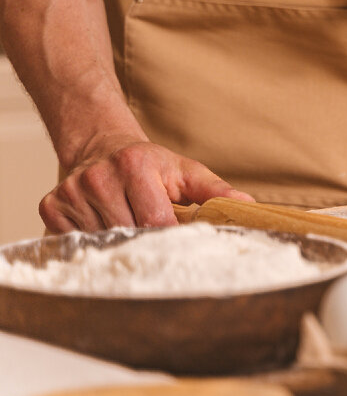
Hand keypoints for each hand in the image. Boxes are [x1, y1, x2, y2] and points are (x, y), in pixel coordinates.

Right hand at [39, 135, 254, 232]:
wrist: (102, 148)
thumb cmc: (150, 165)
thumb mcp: (186, 172)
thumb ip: (215, 191)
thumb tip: (247, 206)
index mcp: (134, 164)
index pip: (155, 220)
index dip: (170, 239)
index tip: (180, 248)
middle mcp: (98, 176)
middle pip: (128, 234)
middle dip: (146, 244)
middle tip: (157, 246)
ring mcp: (71, 192)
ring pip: (102, 242)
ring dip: (119, 246)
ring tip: (130, 233)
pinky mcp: (51, 207)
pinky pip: (75, 242)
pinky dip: (93, 245)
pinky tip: (104, 230)